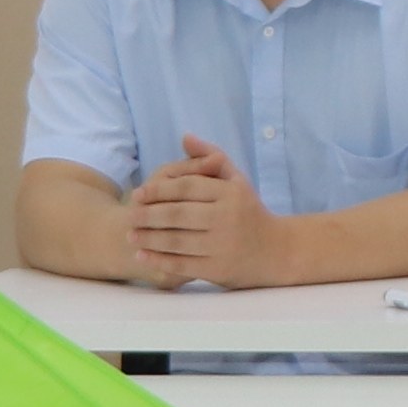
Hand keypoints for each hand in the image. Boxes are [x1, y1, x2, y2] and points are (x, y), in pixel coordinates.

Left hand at [124, 136, 276, 288]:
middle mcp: (227, 218)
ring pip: (177, 240)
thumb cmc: (250, 212)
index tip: (138, 193)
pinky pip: (182, 264)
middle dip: (148, 215)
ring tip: (131, 235)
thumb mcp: (237, 180)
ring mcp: (222, 245)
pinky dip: (160, 260)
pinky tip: (143, 255)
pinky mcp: (218, 269)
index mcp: (231, 193)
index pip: (187, 187)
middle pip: (178, 213)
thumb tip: (185, 137)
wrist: (277, 251)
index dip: (159, 190)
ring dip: (150, 238)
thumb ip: (210, 157)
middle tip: (129, 215)